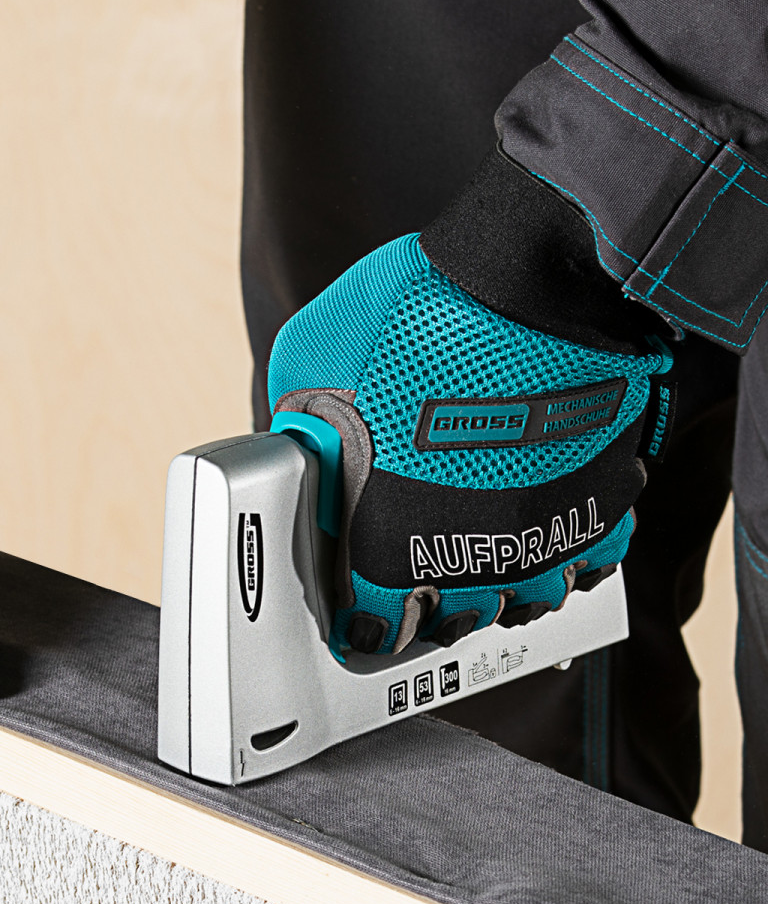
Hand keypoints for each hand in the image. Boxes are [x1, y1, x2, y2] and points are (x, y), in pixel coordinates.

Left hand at [267, 233, 670, 655]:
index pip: (378, 623)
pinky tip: (545, 532)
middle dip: (433, 607)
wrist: (525, 280)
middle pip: (455, 620)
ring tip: (482, 559)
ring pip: (527, 601)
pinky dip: (569, 555)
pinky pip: (592, 559)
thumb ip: (304, 420)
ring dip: (502, 588)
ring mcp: (542, 533)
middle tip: (421, 583)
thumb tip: (302, 445)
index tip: (367, 613)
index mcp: (389, 532)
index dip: (370, 621)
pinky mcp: (600, 500)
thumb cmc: (411, 316)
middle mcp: (471, 551)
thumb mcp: (310, 361)